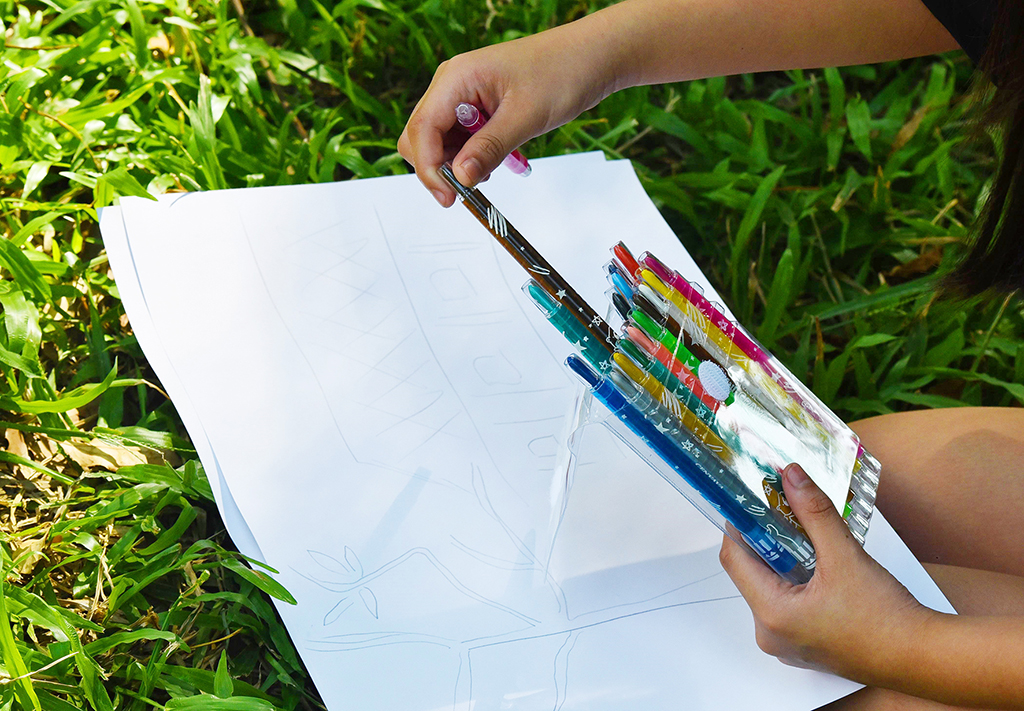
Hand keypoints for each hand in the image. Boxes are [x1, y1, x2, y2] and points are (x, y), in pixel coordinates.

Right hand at [398, 17, 619, 205]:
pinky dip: (470, 156)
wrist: (589, 57)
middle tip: (467, 190)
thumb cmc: (562, 72)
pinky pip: (458, 138)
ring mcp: (462, 95)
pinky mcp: (475, 107)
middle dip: (438, 167)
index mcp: (456, 77)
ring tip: (490, 171)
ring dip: (456, 164)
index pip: (422, 129)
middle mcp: (452, 84)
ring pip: (438, 141)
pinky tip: (494, 160)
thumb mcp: (525, 117)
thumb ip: (489, 149)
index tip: (449, 196)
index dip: (429, 168)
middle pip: (420, 136)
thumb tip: (460, 178)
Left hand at [719, 463, 933, 685]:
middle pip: (751, 571)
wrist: (924, 658)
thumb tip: (792, 478)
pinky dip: (796, 580)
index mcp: (771, 615)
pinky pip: (786, 603)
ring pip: (770, 586)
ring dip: (783, 558)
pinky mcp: (803, 643)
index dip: (741, 524)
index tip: (752, 499)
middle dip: (767, 539)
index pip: (734, 558)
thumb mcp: (845, 556)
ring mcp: (786, 642)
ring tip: (807, 536)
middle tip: (785, 510)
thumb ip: (814, 513)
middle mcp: (770, 633)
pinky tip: (819, 565)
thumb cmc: (887, 619)